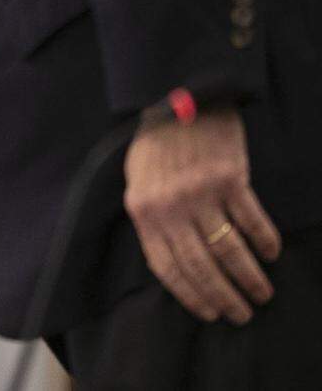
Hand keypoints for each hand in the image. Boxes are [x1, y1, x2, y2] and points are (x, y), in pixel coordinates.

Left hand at [124, 104, 281, 324]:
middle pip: (201, 267)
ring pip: (230, 251)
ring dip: (250, 278)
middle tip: (242, 313)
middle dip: (224, 297)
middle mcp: (170, 206)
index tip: (211, 312)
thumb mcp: (138, 179)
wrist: (175, 96)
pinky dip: (265, 242)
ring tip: (261, 293)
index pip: (167, 267)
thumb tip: (170, 261)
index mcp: (143, 209)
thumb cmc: (155, 142)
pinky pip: (252, 222)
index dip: (191, 296)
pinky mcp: (228, 178)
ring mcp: (200, 193)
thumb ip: (151, 217)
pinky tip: (271, 252)